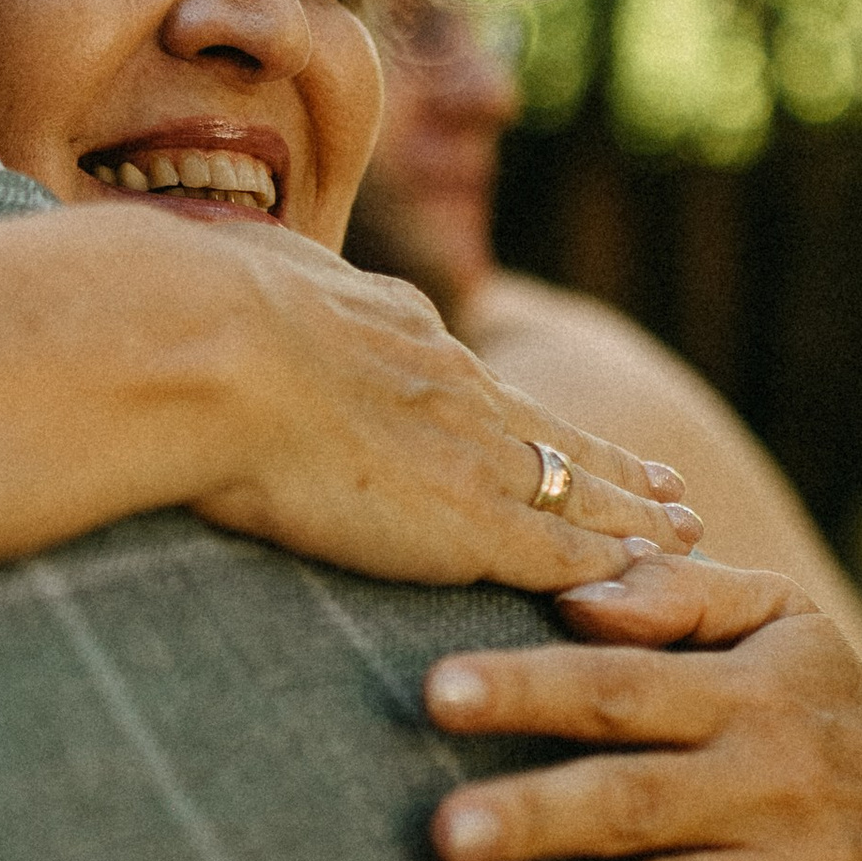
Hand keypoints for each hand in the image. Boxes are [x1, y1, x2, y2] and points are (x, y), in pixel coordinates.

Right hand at [188, 217, 704, 595]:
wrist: (201, 347)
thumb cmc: (176, 318)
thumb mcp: (222, 279)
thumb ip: (236, 293)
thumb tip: (191, 276)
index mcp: (388, 326)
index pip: (470, 380)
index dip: (513, 409)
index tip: (542, 422)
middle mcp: (448, 383)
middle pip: (546, 428)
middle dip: (607, 462)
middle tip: (663, 483)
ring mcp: (468, 452)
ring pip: (577, 488)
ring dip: (635, 516)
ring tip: (684, 530)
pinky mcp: (473, 524)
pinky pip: (568, 554)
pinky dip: (615, 570)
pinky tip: (652, 584)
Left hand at [420, 555, 861, 860]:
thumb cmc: (828, 714)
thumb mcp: (784, 624)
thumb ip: (677, 595)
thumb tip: (573, 595)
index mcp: (746, 696)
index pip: (621, 688)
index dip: (529, 689)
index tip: (436, 692)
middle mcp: (775, 784)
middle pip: (639, 798)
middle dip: (538, 813)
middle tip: (441, 830)